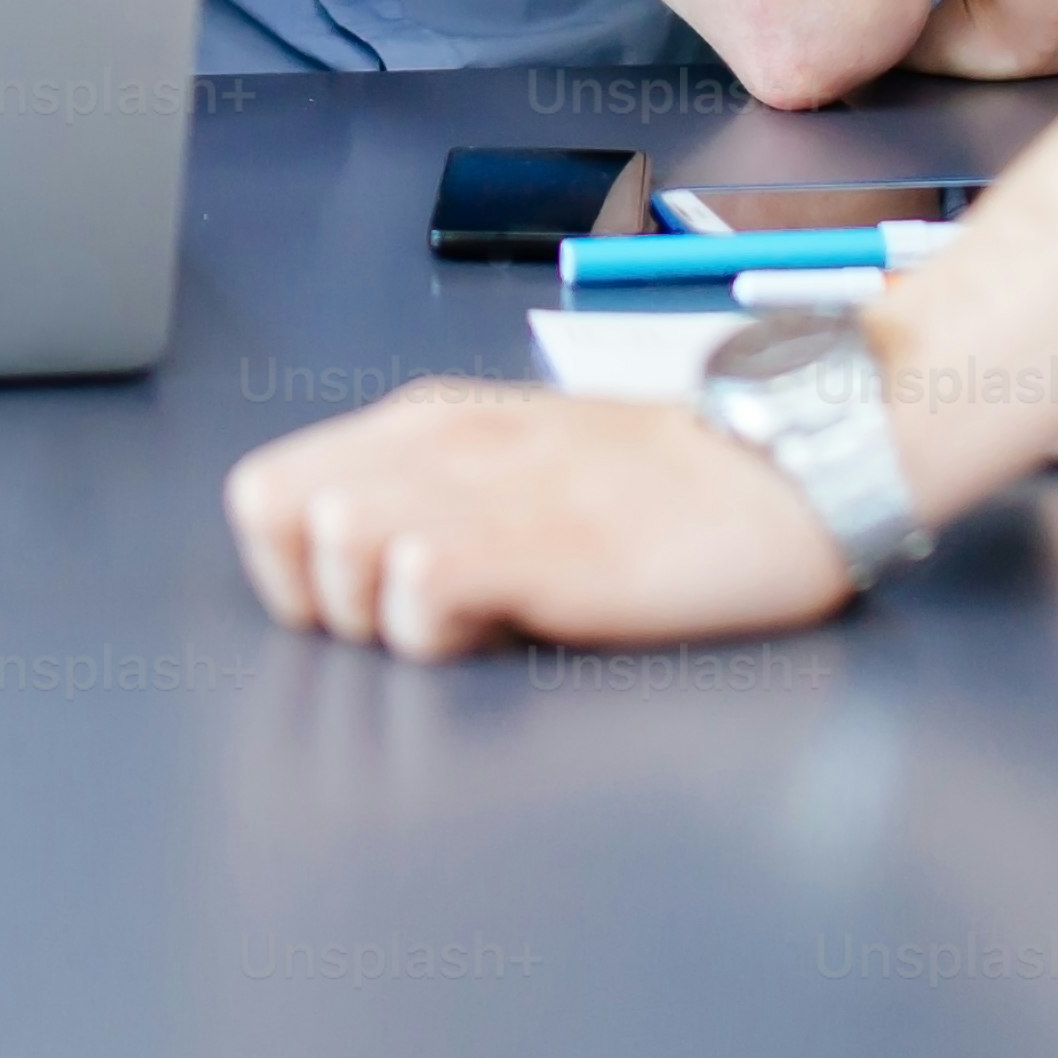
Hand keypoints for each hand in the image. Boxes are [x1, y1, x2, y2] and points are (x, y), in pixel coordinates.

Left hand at [225, 378, 856, 657]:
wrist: (791, 461)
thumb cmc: (671, 483)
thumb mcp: (528, 464)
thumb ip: (442, 494)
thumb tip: (369, 569)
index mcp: (428, 424)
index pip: (266, 489)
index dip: (286, 569)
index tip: (360, 608)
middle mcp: (439, 444)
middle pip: (280, 516)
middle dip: (321, 593)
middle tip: (410, 622)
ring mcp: (488, 489)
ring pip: (335, 542)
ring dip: (375, 611)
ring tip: (462, 625)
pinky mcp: (540, 544)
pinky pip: (418, 584)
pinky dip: (436, 630)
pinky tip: (503, 633)